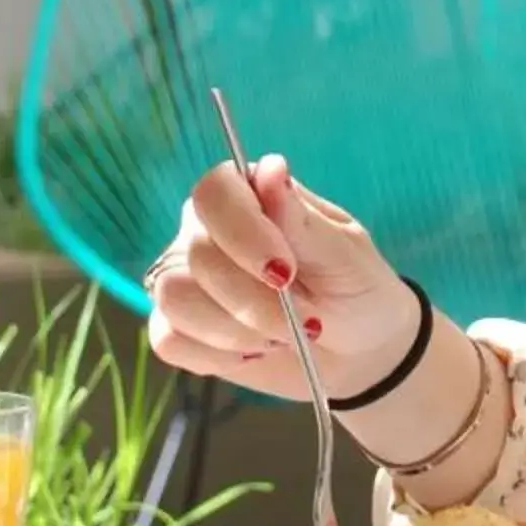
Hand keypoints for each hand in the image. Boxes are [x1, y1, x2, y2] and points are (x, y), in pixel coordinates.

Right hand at [143, 155, 418, 402]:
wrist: (357, 351)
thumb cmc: (357, 289)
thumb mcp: (345, 255)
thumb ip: (302, 220)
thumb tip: (271, 170)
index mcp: (249, 195)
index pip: (214, 193)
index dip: (242, 233)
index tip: (285, 272)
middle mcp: (207, 230)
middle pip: (197, 255)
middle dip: (254, 301)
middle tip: (306, 322)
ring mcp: (187, 278)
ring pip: (175, 297)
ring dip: (234, 330)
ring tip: (281, 338)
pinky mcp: (178, 326)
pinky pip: (168, 338)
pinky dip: (214, 355)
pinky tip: (252, 354)